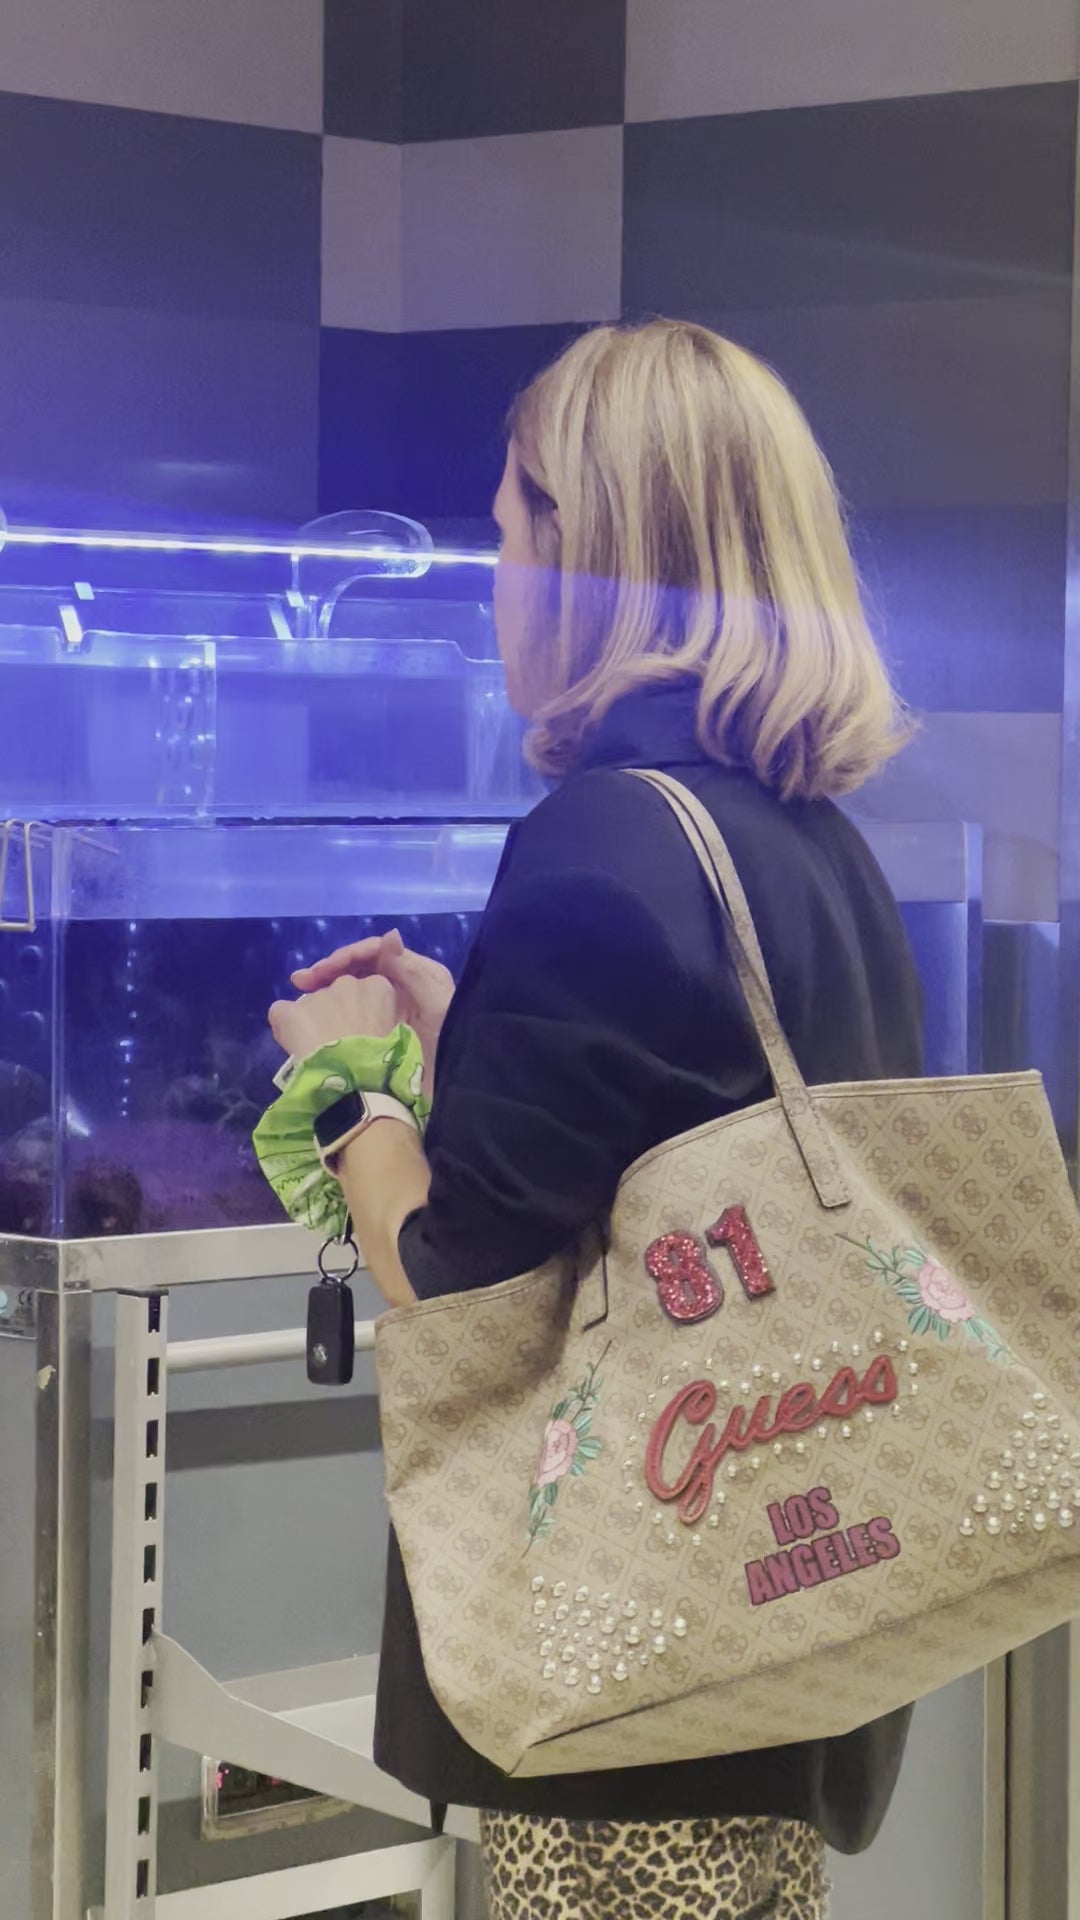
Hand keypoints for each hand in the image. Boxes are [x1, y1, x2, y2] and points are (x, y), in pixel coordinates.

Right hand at [290, 929, 453, 1095]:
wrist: (456, 1084)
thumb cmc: (449, 1040)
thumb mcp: (436, 1002)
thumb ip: (412, 971)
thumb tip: (388, 936)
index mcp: (415, 973)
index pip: (374, 953)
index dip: (345, 957)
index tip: (321, 971)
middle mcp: (400, 985)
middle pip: (358, 967)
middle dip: (329, 970)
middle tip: (300, 981)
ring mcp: (389, 1008)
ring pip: (352, 987)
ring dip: (326, 986)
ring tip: (300, 992)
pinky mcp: (380, 1029)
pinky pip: (353, 1011)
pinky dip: (334, 1009)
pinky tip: (316, 1015)